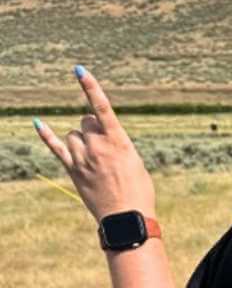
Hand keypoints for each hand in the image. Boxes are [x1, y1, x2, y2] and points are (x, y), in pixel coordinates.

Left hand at [33, 67, 155, 222]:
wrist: (127, 217)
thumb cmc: (138, 192)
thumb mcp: (135, 163)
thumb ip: (117, 145)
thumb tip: (102, 138)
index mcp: (119, 141)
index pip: (101, 107)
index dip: (89, 87)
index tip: (78, 70)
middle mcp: (98, 145)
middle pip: (86, 122)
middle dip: (93, 129)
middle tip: (105, 149)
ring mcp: (83, 157)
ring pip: (73, 134)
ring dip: (81, 140)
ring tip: (94, 160)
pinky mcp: (73, 169)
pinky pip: (56, 147)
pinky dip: (46, 134)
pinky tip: (37, 122)